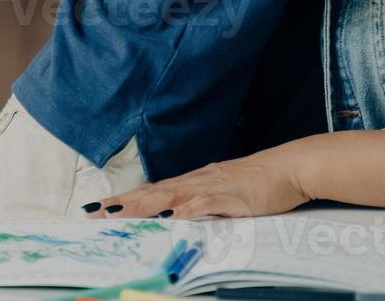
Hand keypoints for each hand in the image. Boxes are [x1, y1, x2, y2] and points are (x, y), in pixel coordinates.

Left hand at [85, 150, 307, 219]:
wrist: (290, 167)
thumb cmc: (259, 182)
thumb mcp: (223, 195)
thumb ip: (200, 205)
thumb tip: (176, 215)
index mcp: (193, 183)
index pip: (151, 192)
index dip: (124, 200)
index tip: (98, 208)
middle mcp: (197, 181)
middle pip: (153, 193)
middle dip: (122, 204)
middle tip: (94, 212)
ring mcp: (214, 187)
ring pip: (172, 196)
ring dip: (143, 206)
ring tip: (118, 214)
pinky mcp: (234, 196)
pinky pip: (208, 203)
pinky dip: (189, 209)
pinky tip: (173, 217)